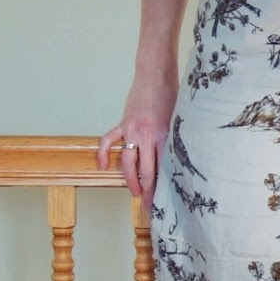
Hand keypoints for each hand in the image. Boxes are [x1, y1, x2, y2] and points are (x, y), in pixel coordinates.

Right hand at [96, 77, 177, 204]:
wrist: (156, 75)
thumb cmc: (171, 96)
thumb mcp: (178, 120)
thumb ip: (174, 139)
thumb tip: (176, 160)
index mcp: (163, 136)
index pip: (161, 168)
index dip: (161, 186)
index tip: (163, 200)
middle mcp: (146, 136)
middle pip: (145, 170)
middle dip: (147, 190)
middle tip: (147, 205)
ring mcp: (132, 130)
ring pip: (127, 161)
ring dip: (129, 179)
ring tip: (133, 192)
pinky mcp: (122, 123)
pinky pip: (108, 141)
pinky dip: (102, 153)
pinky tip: (101, 165)